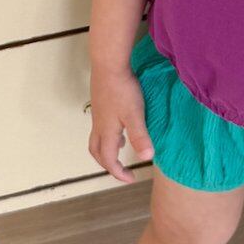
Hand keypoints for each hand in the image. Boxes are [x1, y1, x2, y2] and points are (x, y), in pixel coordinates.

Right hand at [87, 65, 153, 183]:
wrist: (108, 64)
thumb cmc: (123, 89)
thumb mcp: (135, 114)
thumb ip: (140, 136)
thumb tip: (147, 157)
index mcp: (106, 132)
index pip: (108, 160)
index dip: (118, 173)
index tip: (131, 179)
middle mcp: (99, 126)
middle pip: (96, 153)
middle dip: (108, 165)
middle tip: (121, 171)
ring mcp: (98, 115)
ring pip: (97, 139)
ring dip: (107, 149)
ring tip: (121, 149)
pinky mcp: (100, 104)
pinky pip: (101, 127)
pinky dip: (109, 135)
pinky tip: (121, 127)